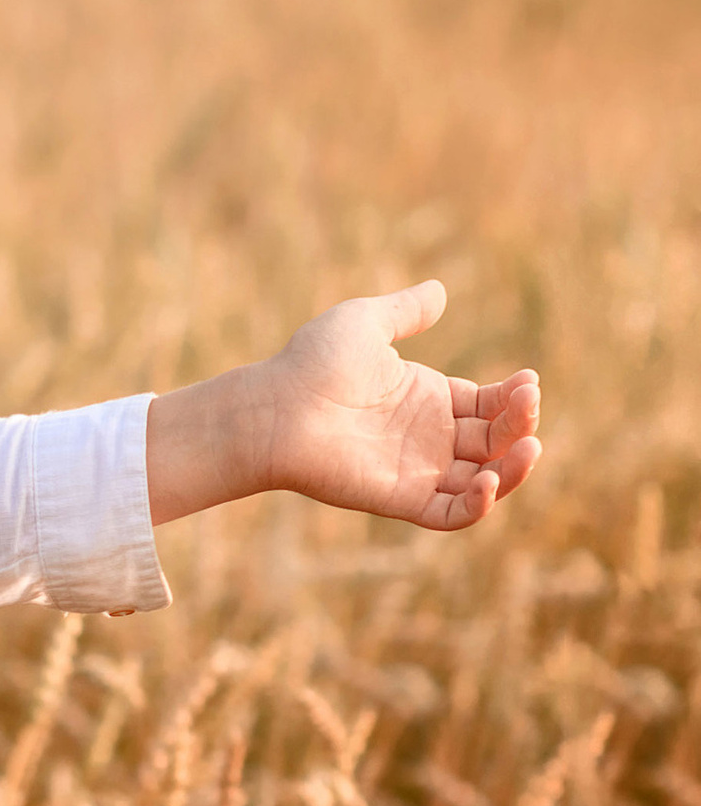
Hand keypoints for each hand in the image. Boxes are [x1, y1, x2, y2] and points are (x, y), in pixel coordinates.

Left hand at [147, 284, 541, 532]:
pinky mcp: (401, 499)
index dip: (514, 396)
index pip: (488, 405)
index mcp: (426, 398)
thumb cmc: (312, 364)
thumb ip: (405, 311)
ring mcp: (416, 471)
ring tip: (530, 445)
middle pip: (494, 440)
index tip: (528, 380)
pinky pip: (450, 515)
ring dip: (514, 469)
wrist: (275, 407)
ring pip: (483, 481)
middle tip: (528, 400)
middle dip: (520, 423)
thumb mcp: (366, 323)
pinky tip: (490, 479)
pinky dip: (477, 506)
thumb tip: (439, 291)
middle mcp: (427, 438)